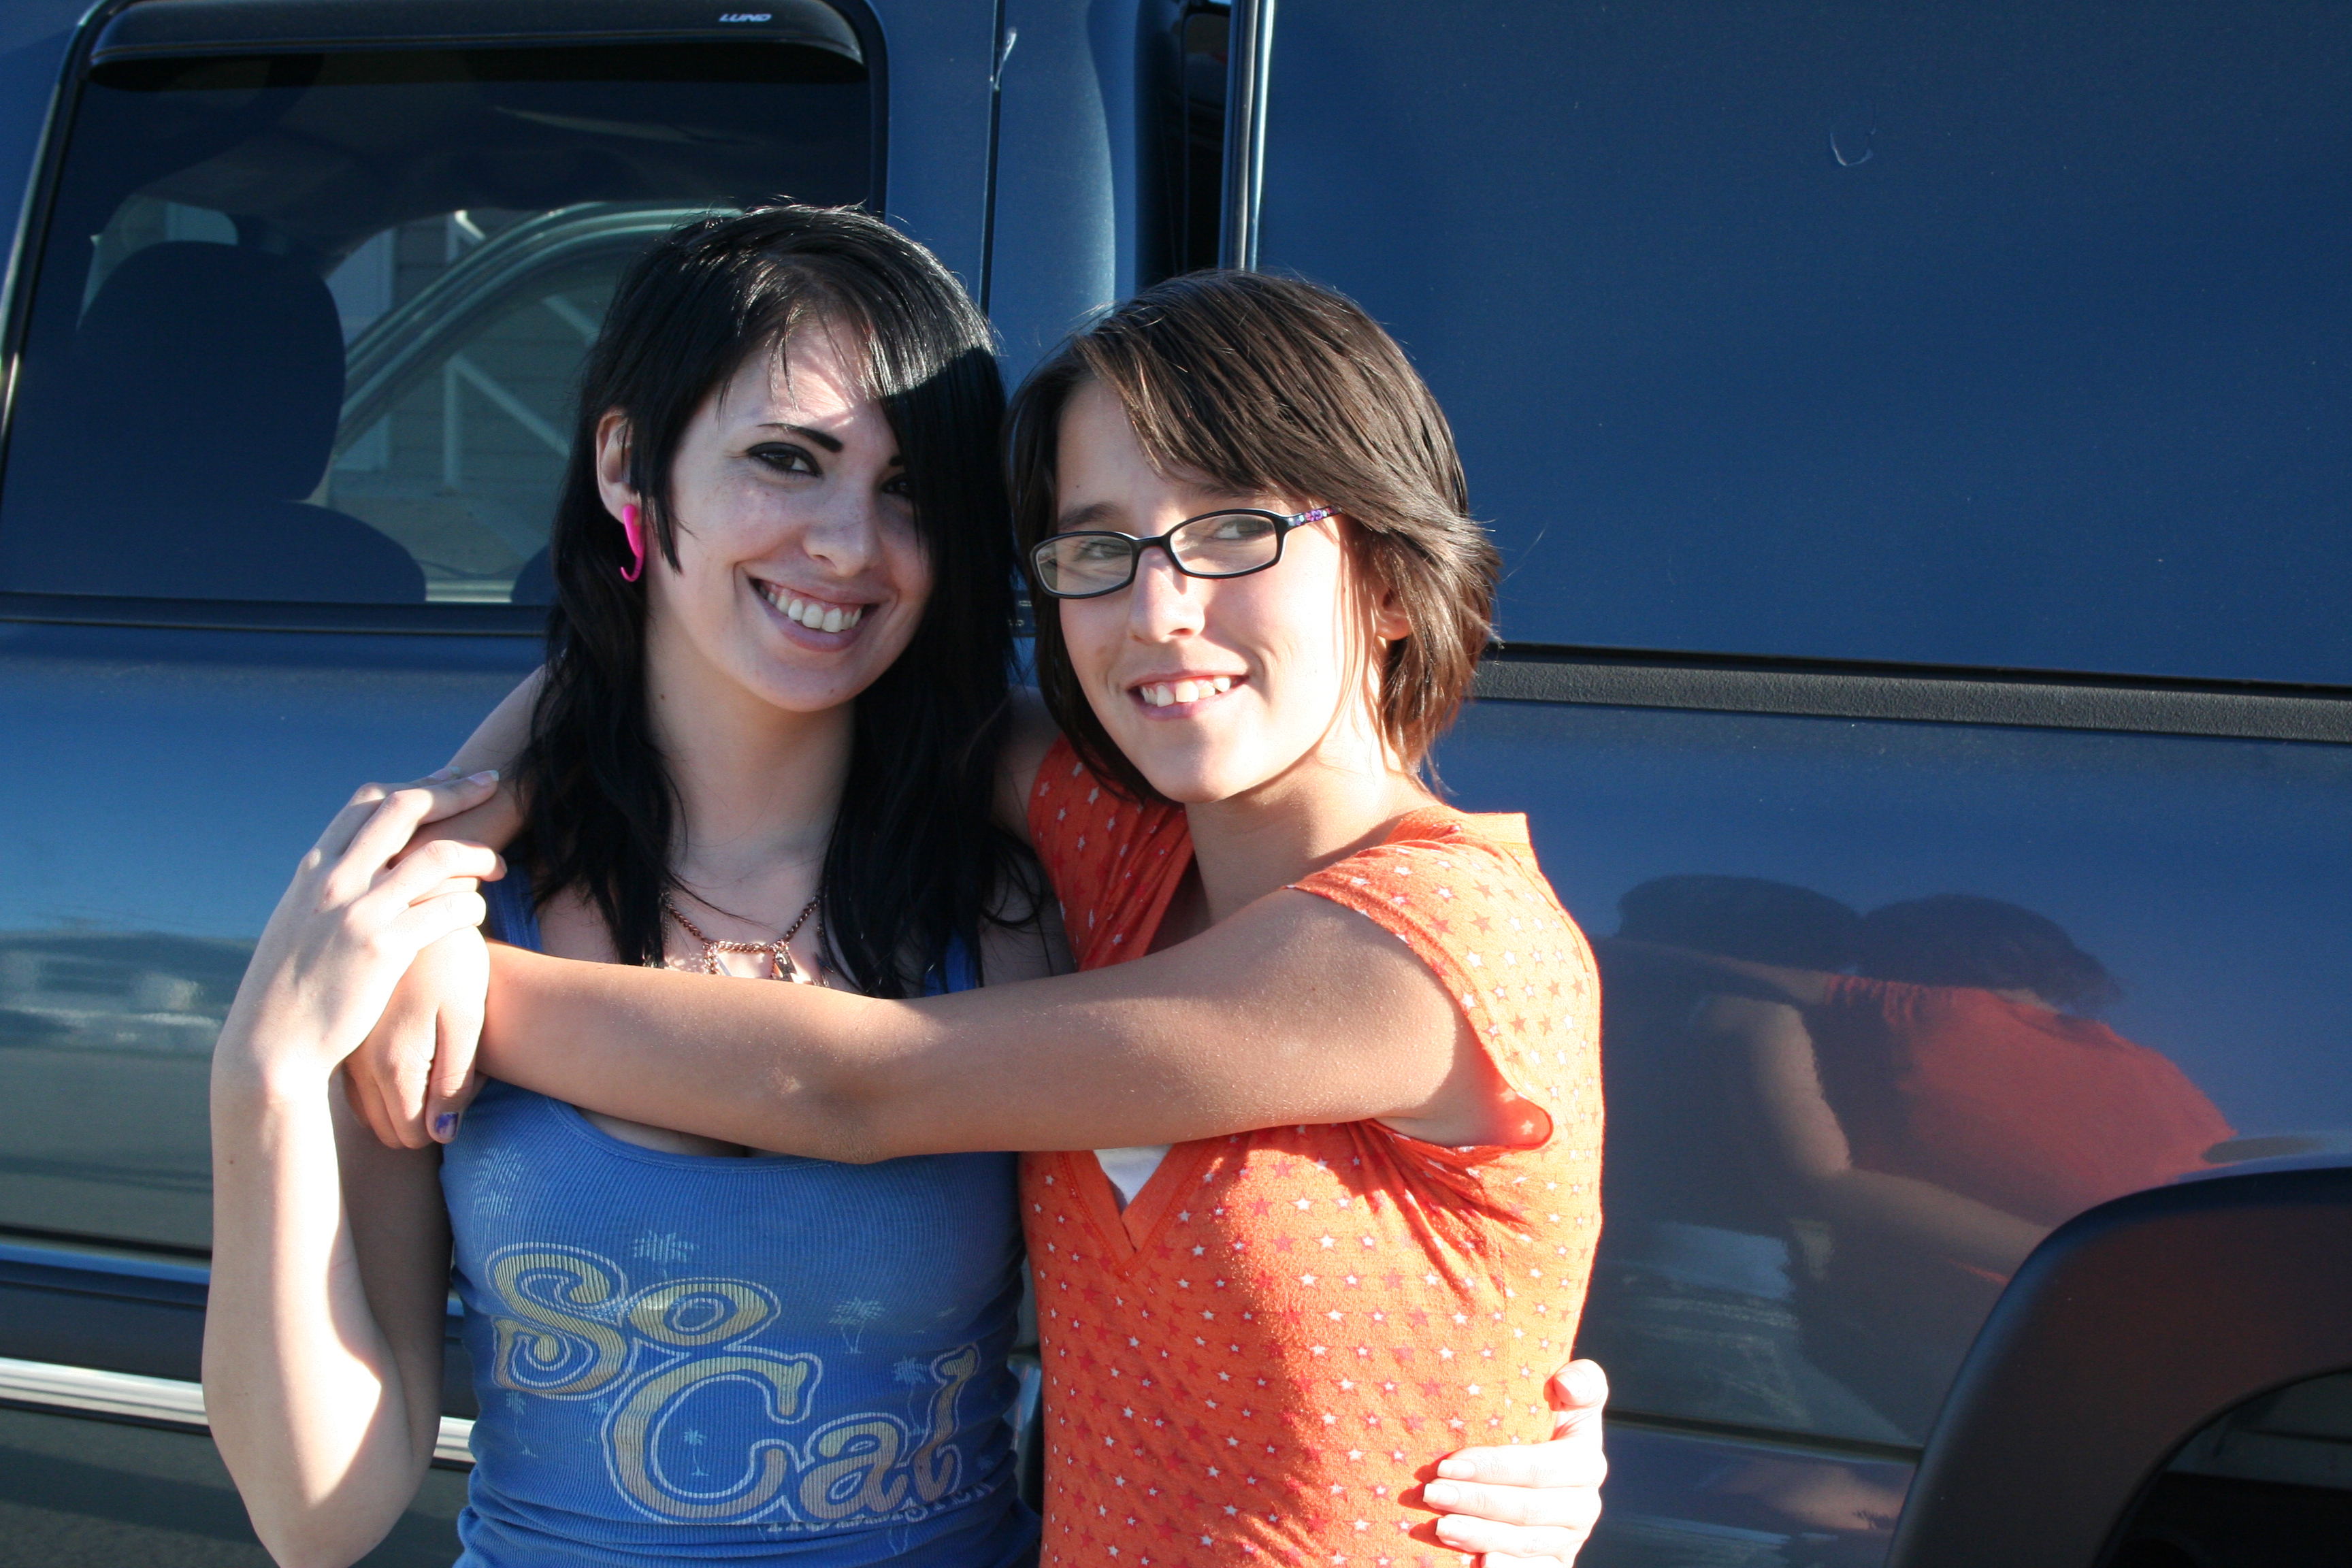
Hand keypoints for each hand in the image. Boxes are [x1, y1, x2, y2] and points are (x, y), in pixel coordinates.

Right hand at [217, 774, 501, 1092]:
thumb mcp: (301, 922)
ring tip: (499, 866)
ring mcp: (358, 911)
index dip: (417, 784)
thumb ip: (330, 888)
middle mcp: (334, 879)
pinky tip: (478, 912)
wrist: (272, 1043)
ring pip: (438, 856)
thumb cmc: (293, 987)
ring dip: (478, 854)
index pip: (368, 802)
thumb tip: (361, 863)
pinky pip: (448, 909)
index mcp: (314, 869)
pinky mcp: (384, 948)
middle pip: (404, 809)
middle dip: (455, 791)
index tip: (452, 778)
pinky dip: (472, 904)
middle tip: (490, 786)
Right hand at [346, 928, 487, 1149]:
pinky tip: (411, 1038)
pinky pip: (358, 1084)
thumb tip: (442, 1135)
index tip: (465, 1080)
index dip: (446, 1120)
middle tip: (452, 1062)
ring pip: (370, 1110)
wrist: (418, 912)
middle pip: (389, 1129)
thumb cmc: (453, 965)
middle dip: (424, 1112)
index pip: (413, 1136)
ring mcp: (345, 1050)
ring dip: (403, 1096)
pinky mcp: (343, 1034)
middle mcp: (359, 1064)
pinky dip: (383, 1077)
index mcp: (392, 1065)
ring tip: (435, 1047)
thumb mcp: (465, 1018)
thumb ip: (454, 1079)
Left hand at [1426, 1359, 1607, 1565]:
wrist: (1544, 1478)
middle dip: (1475, 1501)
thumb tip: (1565, 1382)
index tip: (1448, 1463)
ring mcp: (1570, 1539)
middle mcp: (1584, 1505)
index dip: (1494, 1466)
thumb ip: (1580, 1383)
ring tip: (1440, 1527)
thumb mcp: (1567, 1403)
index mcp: (1586, 1461)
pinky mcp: (1557, 1564)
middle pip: (1526, 1507)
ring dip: (1480, 1536)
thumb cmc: (1542, 1427)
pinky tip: (1481, 1564)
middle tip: (1430, 1494)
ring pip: (1524, 1542)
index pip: (1538, 1466)